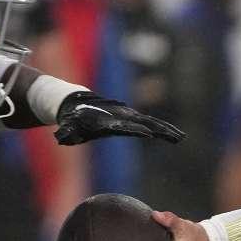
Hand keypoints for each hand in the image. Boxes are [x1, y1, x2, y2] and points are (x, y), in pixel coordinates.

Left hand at [54, 91, 185, 144]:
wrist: (77, 103)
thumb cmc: (73, 120)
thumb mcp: (68, 127)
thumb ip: (66, 133)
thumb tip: (60, 137)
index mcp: (108, 120)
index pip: (124, 126)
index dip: (135, 129)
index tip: (148, 133)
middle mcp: (121, 116)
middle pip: (144, 122)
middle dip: (160, 129)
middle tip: (176, 137)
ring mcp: (128, 116)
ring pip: (151, 122)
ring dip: (167, 130)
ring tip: (181, 138)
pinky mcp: (132, 118)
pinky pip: (151, 124)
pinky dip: (164, 129)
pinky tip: (176, 136)